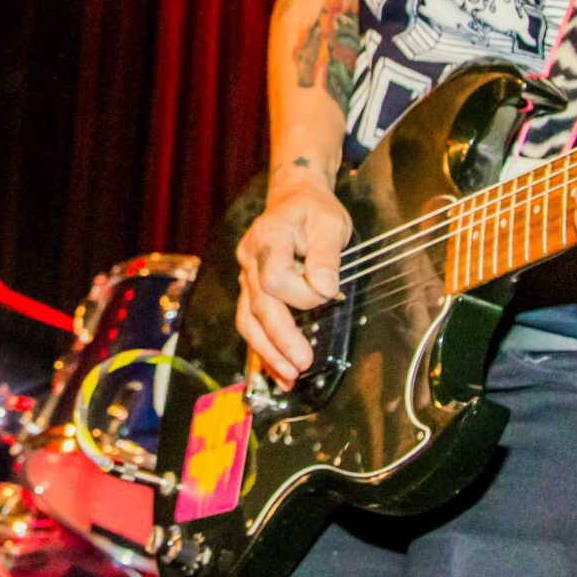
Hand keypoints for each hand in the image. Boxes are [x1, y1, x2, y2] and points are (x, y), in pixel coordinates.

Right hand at [234, 165, 351, 386]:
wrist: (294, 200)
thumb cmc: (313, 211)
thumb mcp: (330, 224)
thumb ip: (326, 256)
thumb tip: (326, 289)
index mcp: (268, 239)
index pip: (274, 277)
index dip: (300, 294)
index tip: (327, 294)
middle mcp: (250, 260)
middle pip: (258, 305)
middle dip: (280, 338)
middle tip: (302, 363)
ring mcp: (246, 276)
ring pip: (248, 319)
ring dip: (267, 351)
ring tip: (288, 376)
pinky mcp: (251, 290)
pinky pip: (251, 322)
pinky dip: (263, 348)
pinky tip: (277, 370)